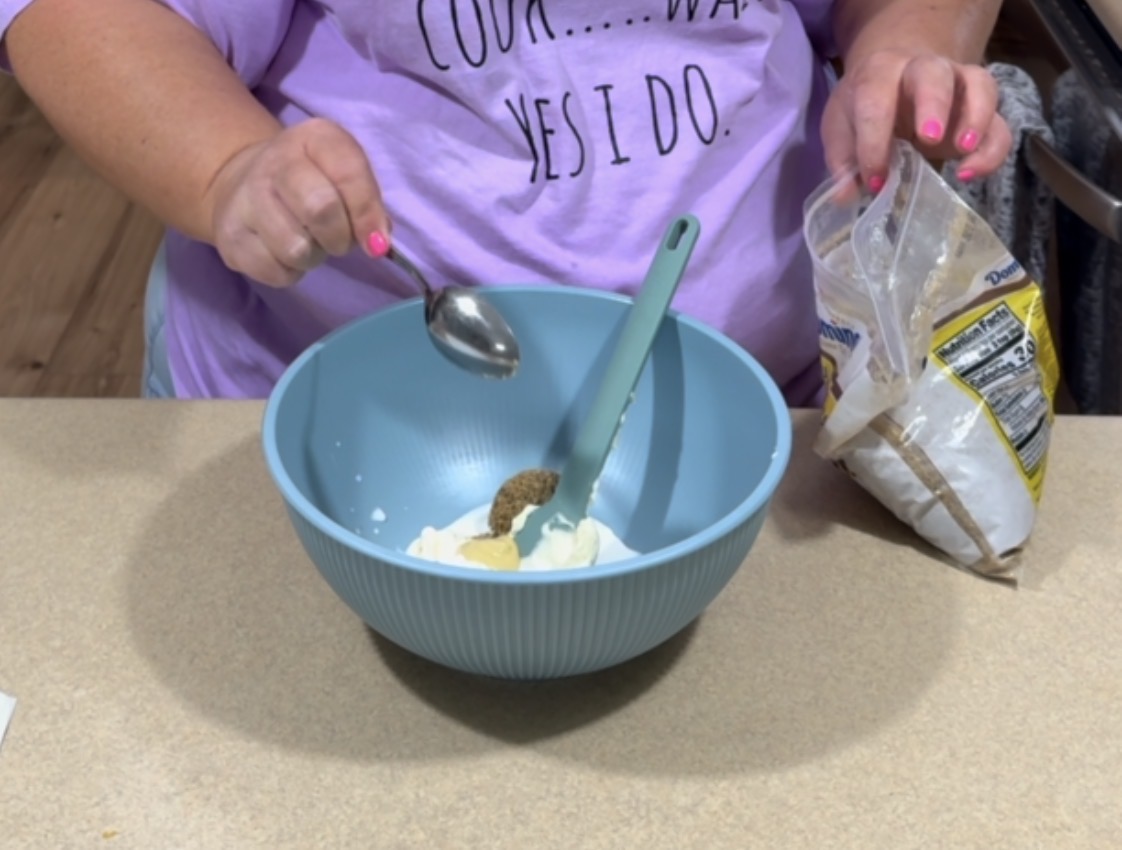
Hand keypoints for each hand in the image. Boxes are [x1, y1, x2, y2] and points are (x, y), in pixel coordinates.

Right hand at [206, 118, 389, 285]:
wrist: (244, 183)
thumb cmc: (312, 182)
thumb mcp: (345, 176)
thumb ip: (369, 204)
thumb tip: (378, 245)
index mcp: (313, 137)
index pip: (348, 172)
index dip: (367, 213)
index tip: (377, 241)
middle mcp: (275, 160)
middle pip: (320, 209)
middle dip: (340, 237)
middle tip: (339, 241)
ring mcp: (246, 197)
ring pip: (296, 248)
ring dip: (314, 257)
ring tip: (308, 242)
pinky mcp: (230, 236)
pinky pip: (276, 271)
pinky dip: (290, 271)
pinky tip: (284, 252)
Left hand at [821, 49, 1012, 192]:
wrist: (895, 79)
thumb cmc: (865, 107)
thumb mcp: (842, 127)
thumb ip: (842, 159)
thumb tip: (844, 195)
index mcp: (880, 72)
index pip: (876, 98)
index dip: (873, 141)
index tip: (874, 180)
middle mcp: (922, 69)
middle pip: (934, 74)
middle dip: (933, 104)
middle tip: (929, 138)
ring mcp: (959, 83)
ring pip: (980, 85)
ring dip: (975, 117)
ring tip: (962, 150)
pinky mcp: (981, 109)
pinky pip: (999, 123)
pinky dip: (992, 149)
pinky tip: (971, 172)